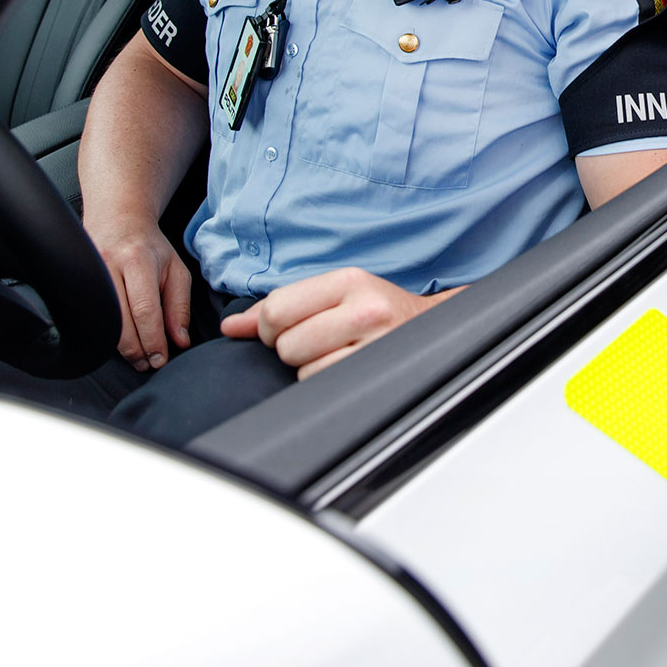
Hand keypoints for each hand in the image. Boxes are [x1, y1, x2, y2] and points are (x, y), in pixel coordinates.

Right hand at [85, 219, 190, 370]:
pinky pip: (86, 316)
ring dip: (118, 347)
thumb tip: (180, 341)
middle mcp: (107, 265)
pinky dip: (102, 334)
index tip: (160, 359)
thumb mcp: (176, 271)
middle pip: (118, 320)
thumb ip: (180, 307)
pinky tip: (116, 341)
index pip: (145, 309)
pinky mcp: (73, 280)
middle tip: (146, 364)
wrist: (117, 220)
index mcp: (138, 260)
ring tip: (136, 357)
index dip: (152, 340)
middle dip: (134, 350)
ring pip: (99, 322)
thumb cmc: (150, 248)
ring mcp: (85, 272)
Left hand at [219, 267, 457, 379]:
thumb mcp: (334, 294)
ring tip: (336, 353)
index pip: (277, 308)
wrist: (435, 330)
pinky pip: (320, 385)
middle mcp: (365, 309)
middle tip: (317, 342)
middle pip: (285, 343)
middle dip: (291, 348)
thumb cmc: (377, 311)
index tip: (287, 328)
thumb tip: (231, 327)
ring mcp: (375, 344)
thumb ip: (280, 306)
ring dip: (309, 367)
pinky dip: (323, 382)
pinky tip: (344, 368)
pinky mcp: (375, 372)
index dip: (269, 326)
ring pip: (301, 368)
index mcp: (350, 280)